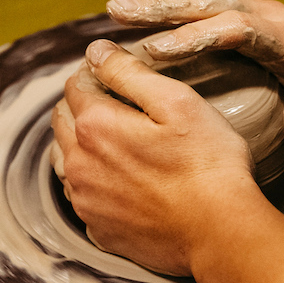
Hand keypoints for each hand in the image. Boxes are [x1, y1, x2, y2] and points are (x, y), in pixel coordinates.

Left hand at [51, 38, 262, 275]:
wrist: (220, 232)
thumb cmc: (207, 162)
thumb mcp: (177, 101)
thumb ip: (129, 72)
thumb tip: (95, 51)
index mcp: (95, 126)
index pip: (76, 84)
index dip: (97, 71)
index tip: (119, 71)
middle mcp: (79, 164)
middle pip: (63, 119)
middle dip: (83, 103)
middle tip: (118, 99)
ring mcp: (86, 201)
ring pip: (65, 157)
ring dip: (81, 140)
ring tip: (117, 136)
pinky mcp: (98, 229)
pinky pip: (81, 194)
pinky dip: (91, 177)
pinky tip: (121, 176)